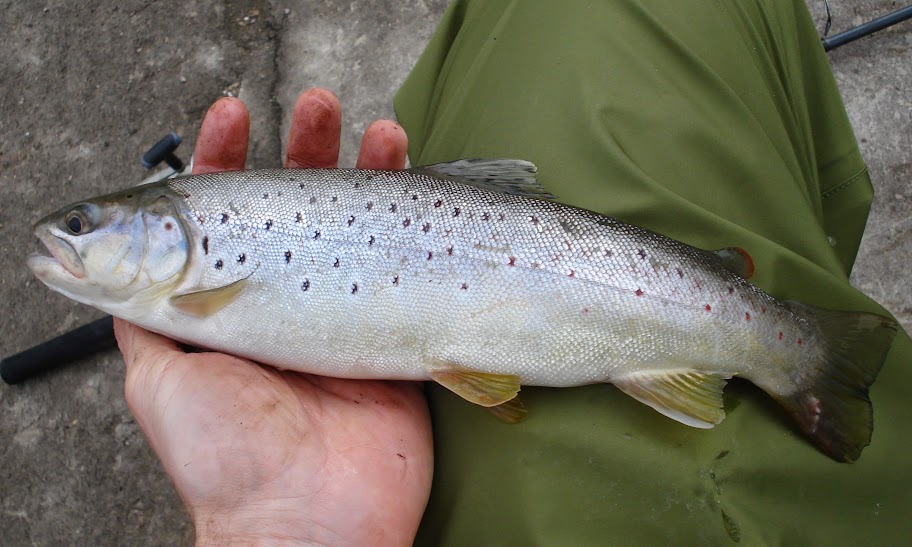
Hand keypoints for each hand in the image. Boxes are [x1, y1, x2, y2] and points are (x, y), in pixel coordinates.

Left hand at [114, 88, 432, 545]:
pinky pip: (406, 277)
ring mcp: (345, 321)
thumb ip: (146, 314)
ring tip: (382, 131)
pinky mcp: (395, 342)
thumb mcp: (158, 373)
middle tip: (321, 107)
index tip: (234, 116)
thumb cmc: (224, 451)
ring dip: (370, 176)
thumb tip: (123, 260)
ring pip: (358, 233)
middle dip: (309, 152)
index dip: (227, 161)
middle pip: (298, 214)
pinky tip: (420, 188)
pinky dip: (416, 231)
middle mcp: (288, 307)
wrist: (305, 518)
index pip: (226, 218)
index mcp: (231, 309)